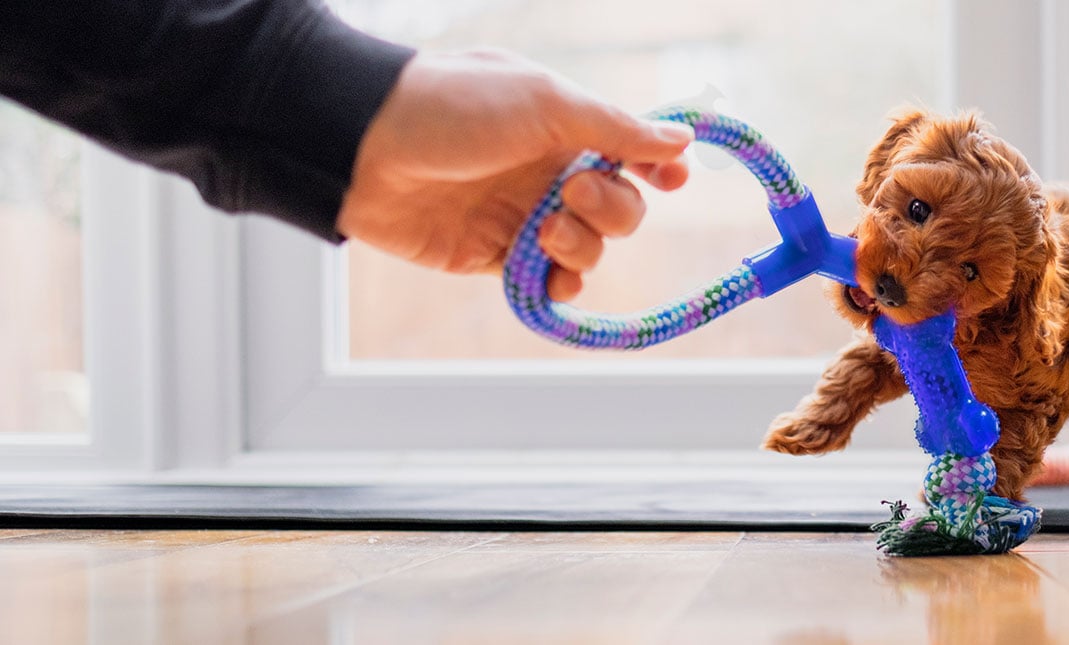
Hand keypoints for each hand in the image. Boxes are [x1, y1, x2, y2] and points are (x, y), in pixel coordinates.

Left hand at [337, 49, 692, 300]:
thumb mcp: (544, 102)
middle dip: (611, 207)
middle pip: (620, 206)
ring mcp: (523, 213)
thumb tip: (682, 139)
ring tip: (542, 230)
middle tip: (571, 190)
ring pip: (589, 246)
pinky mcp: (495, 255)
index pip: (631, 149)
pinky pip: (550, 279)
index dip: (658, 167)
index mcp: (565, 124)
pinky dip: (560, 282)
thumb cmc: (454, 108)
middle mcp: (550, 169)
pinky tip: (550, 274)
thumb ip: (617, 127)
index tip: (671, 180)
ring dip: (583, 245)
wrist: (364, 150)